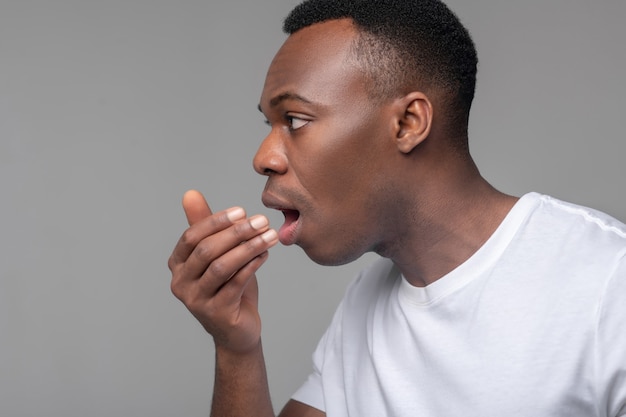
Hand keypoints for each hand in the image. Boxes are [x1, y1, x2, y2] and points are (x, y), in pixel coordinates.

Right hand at [168, 190, 277, 353]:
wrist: (237, 330)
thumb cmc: (227, 287)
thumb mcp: (217, 253)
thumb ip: (205, 225)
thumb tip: (190, 194)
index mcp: (177, 265)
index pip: (192, 237)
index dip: (216, 222)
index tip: (242, 211)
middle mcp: (180, 283)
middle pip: (206, 250)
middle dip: (236, 233)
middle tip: (262, 221)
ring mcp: (196, 300)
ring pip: (221, 267)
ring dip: (249, 247)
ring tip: (270, 235)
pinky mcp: (216, 313)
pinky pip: (236, 283)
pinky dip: (253, 265)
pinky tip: (266, 253)